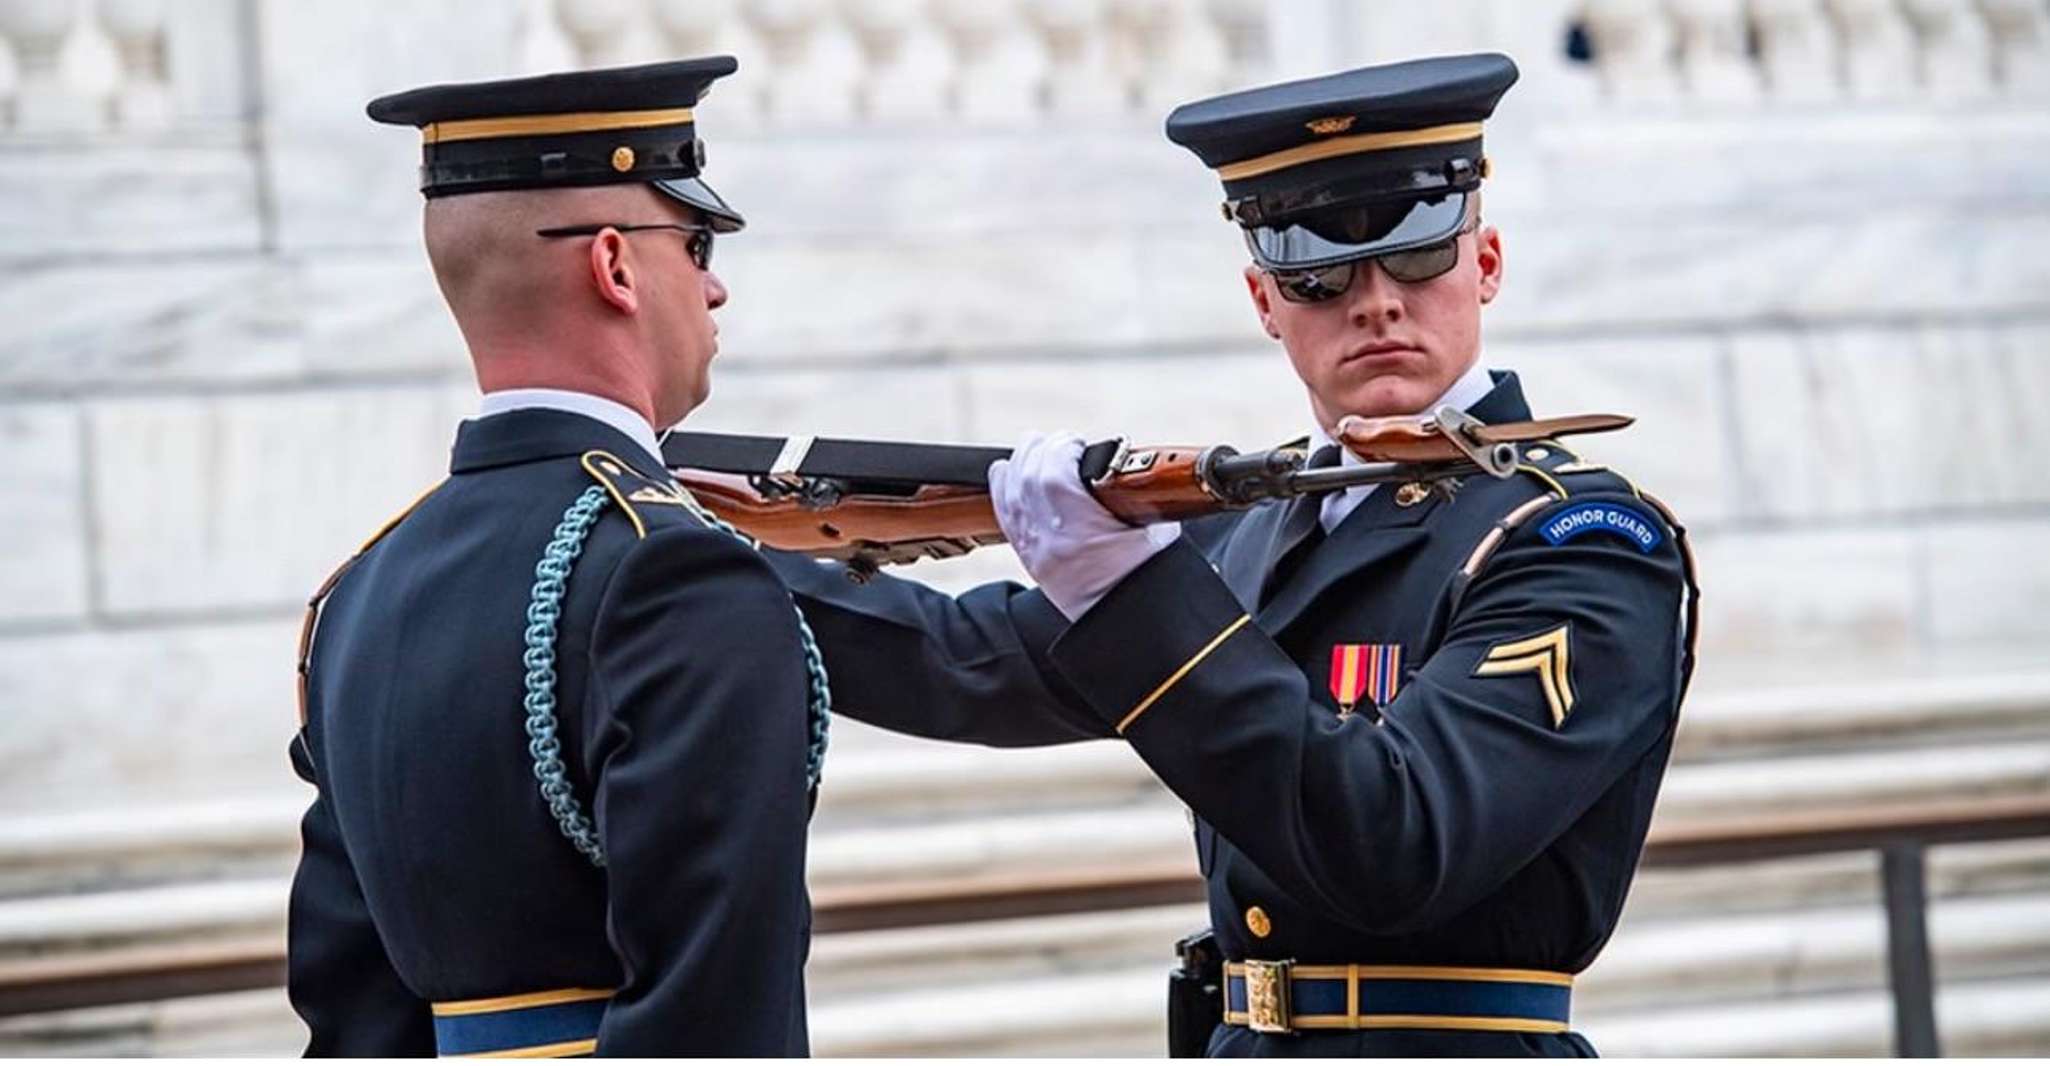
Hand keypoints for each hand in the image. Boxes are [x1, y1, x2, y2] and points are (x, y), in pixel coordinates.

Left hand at [988, 432, 1179, 619]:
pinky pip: (1003, 514)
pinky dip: (1003, 488)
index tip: (1079, 444)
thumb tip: (1132, 469)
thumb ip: (1142, 496)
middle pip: (1027, 477)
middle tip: (1060, 443)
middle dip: (1041, 450)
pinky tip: (1009, 472)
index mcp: (1081, 531)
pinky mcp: (1028, 557)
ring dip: (1020, 463)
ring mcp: (1034, 549)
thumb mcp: (1156, 531)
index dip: (1063, 448)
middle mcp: (1050, 539)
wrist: (1127, 621)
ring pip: (1009, 493)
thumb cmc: (1146, 579)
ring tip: (1037, 449)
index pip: (1054, 474)